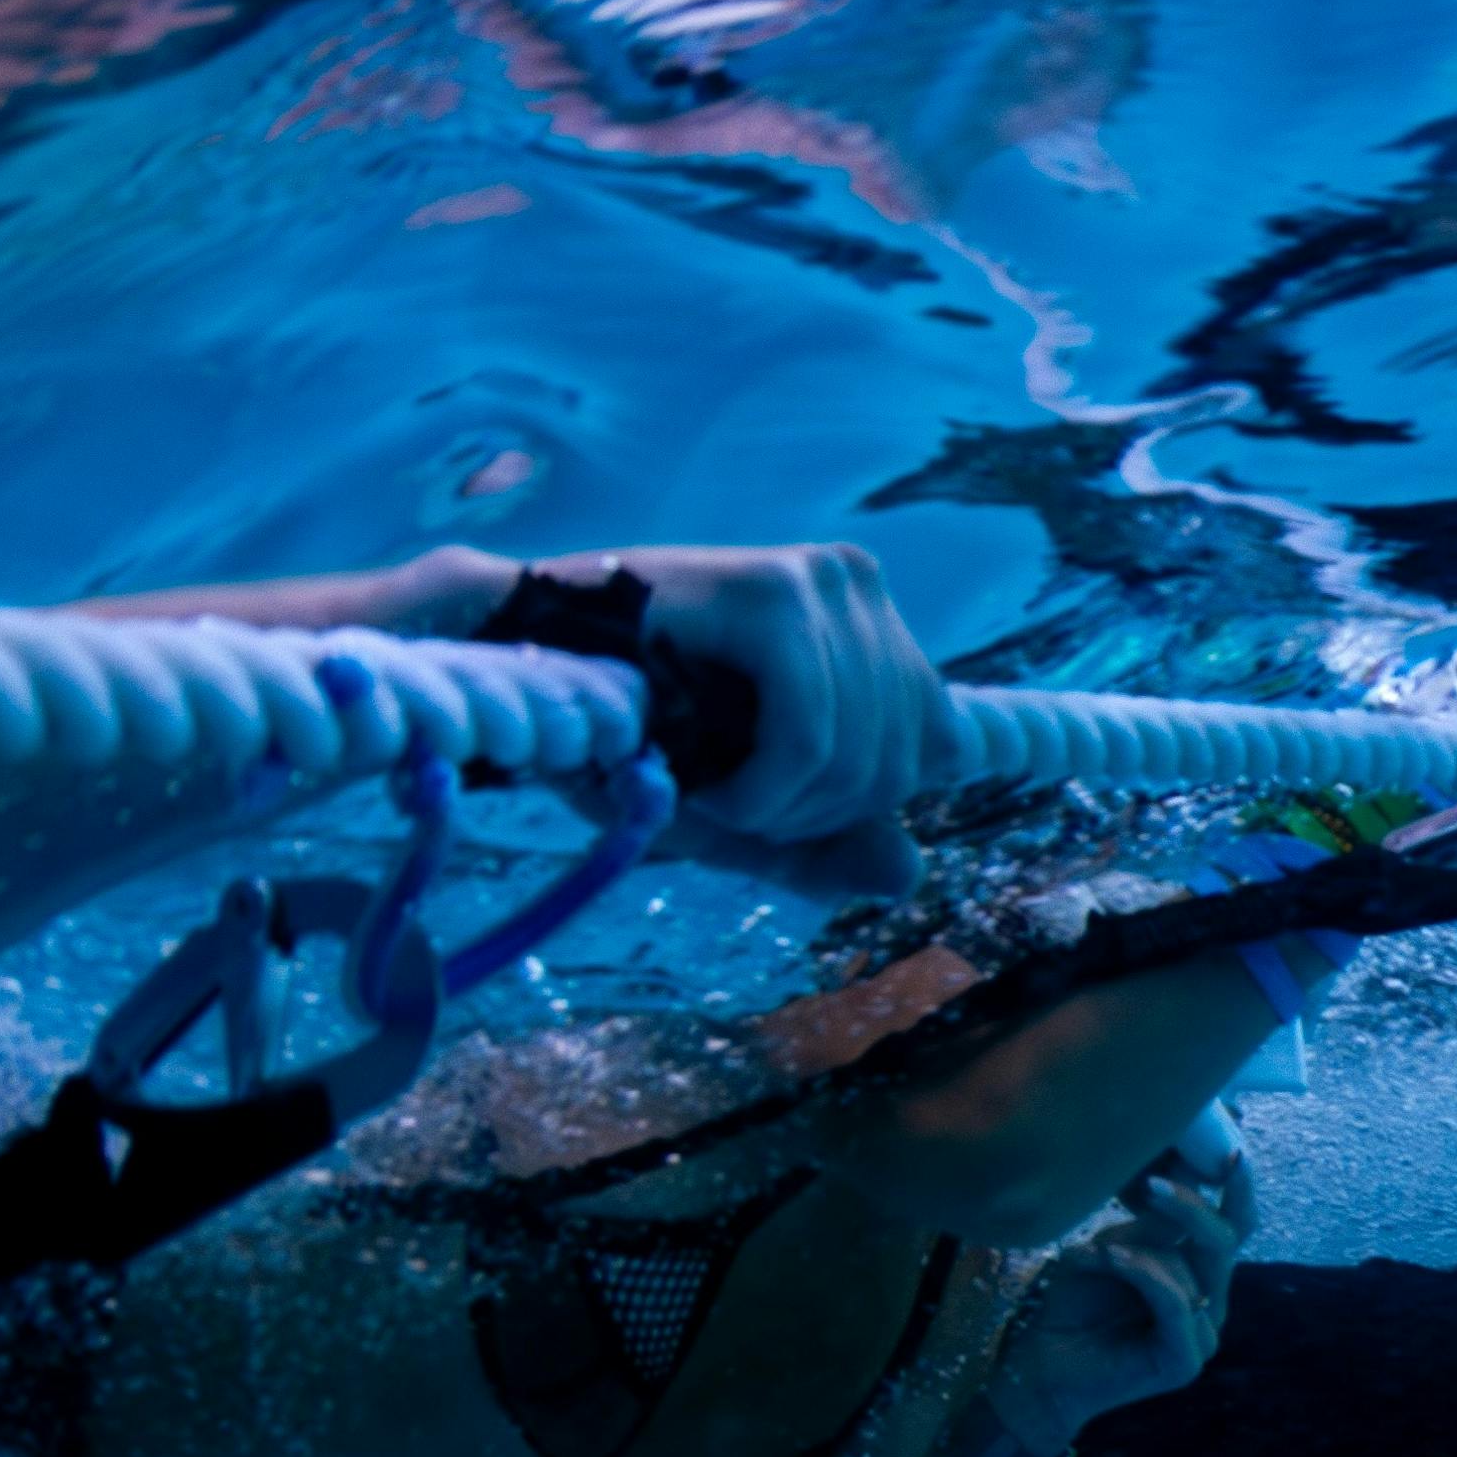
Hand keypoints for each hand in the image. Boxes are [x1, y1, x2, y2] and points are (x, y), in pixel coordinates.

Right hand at [596, 539, 941, 892]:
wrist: (514, 660)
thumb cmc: (629, 735)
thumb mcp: (743, 812)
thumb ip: (827, 850)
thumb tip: (909, 876)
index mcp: (872, 622)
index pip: (941, 748)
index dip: (861, 807)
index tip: (779, 812)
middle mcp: (858, 585)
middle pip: (900, 765)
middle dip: (809, 819)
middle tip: (725, 808)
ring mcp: (821, 579)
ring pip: (858, 759)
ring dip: (771, 813)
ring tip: (702, 793)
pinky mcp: (772, 592)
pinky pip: (808, 738)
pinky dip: (756, 792)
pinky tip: (700, 790)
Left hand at [990, 1127, 1258, 1442]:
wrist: (1040, 1368)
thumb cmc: (1070, 1308)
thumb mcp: (1110, 1250)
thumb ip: (1149, 1225)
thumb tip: (1179, 1174)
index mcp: (1199, 1275)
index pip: (1234, 1226)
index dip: (1238, 1190)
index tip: (1229, 1151)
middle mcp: (1210, 1303)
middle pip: (1226, 1242)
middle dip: (1193, 1207)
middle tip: (1153, 1184)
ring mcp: (1202, 1335)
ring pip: (1194, 1271)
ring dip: (1139, 1250)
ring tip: (1093, 1249)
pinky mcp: (1185, 1361)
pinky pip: (1176, 1303)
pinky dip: (1144, 1274)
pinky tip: (1109, 1259)